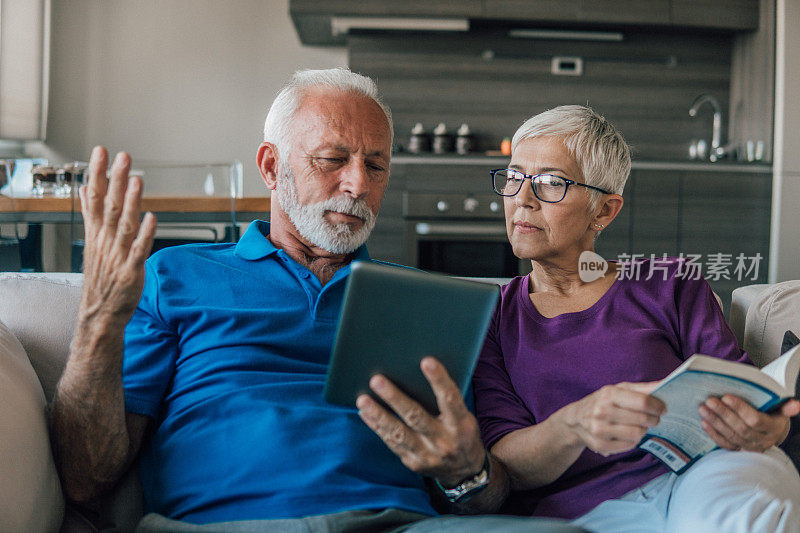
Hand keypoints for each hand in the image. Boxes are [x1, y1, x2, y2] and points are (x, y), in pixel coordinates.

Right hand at [79, 146, 155, 326]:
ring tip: (136, 180)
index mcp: (96, 232)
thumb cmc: (101, 277)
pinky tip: (152, 218)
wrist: (100, 314)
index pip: (93, 197)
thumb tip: (84, 189)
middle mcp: (105, 241)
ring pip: (124, 224)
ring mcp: (118, 255)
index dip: (97, 174)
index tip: (100, 151)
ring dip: (130, 202)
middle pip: (109, 205)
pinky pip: (139, 250)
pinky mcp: (131, 271)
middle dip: (115, 180)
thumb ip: (91, 214)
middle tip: (122, 156)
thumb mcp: (93, 242)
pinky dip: (145, 234)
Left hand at [357, 357, 484, 486]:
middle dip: (394, 398)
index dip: (439, 380)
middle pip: (416, 416)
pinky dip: (377, 427)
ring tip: (363, 399)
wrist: (465, 471)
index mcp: (461, 424)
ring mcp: (428, 455)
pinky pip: (392, 443)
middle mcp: (444, 441)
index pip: (450, 399)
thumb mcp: (464, 417)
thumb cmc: (462, 433)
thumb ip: (446, 401)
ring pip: (398, 433)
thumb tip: (417, 372)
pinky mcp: (414, 463)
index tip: (426, 361)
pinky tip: (366, 413)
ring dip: (378, 415)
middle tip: (376, 380)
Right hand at [562, 382, 665, 456]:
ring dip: (644, 431)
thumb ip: (642, 388)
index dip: (657, 406)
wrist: (575, 420)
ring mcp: (600, 429)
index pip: (642, 401)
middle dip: (654, 420)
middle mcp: (602, 411)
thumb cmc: (603, 402)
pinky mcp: (600, 445)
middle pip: (642, 420)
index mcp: (609, 394)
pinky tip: (629, 435)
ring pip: (637, 434)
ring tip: (641, 426)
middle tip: (655, 419)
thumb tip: (665, 384)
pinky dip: (633, 441)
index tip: (663, 409)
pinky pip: (629, 445)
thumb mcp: (618, 389)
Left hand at [699, 396, 799, 451]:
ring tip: (703, 409)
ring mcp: (751, 447)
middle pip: (740, 429)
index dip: (740, 409)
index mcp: (773, 428)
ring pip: (731, 436)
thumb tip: (795, 404)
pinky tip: (704, 423)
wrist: (773, 432)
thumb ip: (786, 407)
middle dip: (723, 414)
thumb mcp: (781, 410)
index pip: (755, 420)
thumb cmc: (774, 415)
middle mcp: (763, 440)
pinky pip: (726, 445)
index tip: (726, 396)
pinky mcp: (740, 451)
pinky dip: (714, 434)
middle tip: (709, 401)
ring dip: (715, 422)